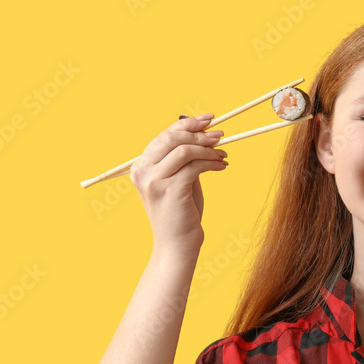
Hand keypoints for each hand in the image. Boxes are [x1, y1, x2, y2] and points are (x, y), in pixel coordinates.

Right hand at [130, 113, 228, 255]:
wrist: (177, 244)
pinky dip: (211, 162)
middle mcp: (143, 171)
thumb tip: (200, 130)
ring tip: (223, 154)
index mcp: (141, 167)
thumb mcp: (180, 180)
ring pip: (184, 150)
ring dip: (208, 149)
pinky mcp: (171, 190)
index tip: (208, 119)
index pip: (164, 136)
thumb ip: (185, 158)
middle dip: (198, 133)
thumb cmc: (181, 213)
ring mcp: (155, 181)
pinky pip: (195, 166)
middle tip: (220, 135)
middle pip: (171, 138)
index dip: (187, 124)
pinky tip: (222, 166)